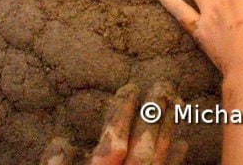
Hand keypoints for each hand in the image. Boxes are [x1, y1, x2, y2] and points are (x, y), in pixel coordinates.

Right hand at [40, 83, 187, 164]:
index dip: (122, 116)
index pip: (112, 146)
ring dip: (167, 132)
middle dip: (153, 117)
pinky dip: (176, 162)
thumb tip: (60, 142)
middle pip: (142, 153)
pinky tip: (182, 143)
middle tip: (163, 85)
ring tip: (175, 104)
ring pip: (157, 164)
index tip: (131, 89)